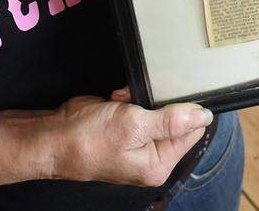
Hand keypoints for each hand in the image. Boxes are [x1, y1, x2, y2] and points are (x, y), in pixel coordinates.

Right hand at [49, 92, 210, 186]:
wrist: (54, 136)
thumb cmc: (90, 139)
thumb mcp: (134, 126)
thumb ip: (171, 121)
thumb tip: (204, 117)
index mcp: (158, 163)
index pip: (190, 132)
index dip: (186, 110)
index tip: (170, 95)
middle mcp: (151, 154)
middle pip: (175, 118)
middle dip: (158, 101)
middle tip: (140, 98)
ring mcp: (138, 140)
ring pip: (156, 106)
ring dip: (141, 96)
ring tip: (123, 99)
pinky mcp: (126, 125)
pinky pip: (139, 104)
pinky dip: (130, 97)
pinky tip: (116, 99)